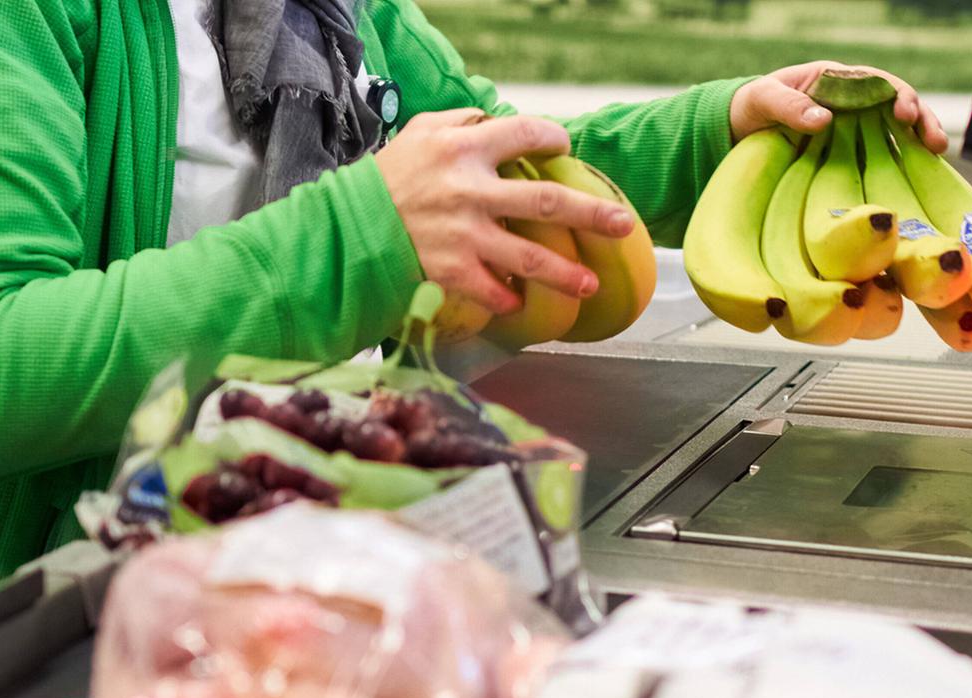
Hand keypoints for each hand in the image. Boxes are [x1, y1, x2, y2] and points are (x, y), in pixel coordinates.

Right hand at [376, 108, 635, 314]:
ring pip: (529, 257)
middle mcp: (471, 191)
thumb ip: (461, 122)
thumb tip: (497, 120)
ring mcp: (464, 236)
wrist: (348, 228)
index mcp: (465, 147)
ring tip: (590, 285)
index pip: (525, 134)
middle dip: (591, 213)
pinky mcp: (452, 272)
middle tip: (622, 223)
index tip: (566, 148)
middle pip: (547, 201)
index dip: (553, 138)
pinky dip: (509, 299)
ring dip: (564, 273)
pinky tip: (520, 303)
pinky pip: (493, 290)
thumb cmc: (386, 179)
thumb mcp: (420, 134)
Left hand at [730, 61, 948, 153]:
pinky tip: (912, 183)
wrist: (734, 131)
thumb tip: (824, 118)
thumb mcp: (763, 100)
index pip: (879, 83)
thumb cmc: (749, 107)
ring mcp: (850, 132)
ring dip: (917, 145)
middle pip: (896, 107)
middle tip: (935, 142)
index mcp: (836, 80)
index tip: (904, 113)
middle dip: (921, 120)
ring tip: (936, 158)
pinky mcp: (844, 158)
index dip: (897, 96)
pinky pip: (875, 160)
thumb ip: (789, 106)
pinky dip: (895, 169)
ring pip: (893, 134)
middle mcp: (851, 104)